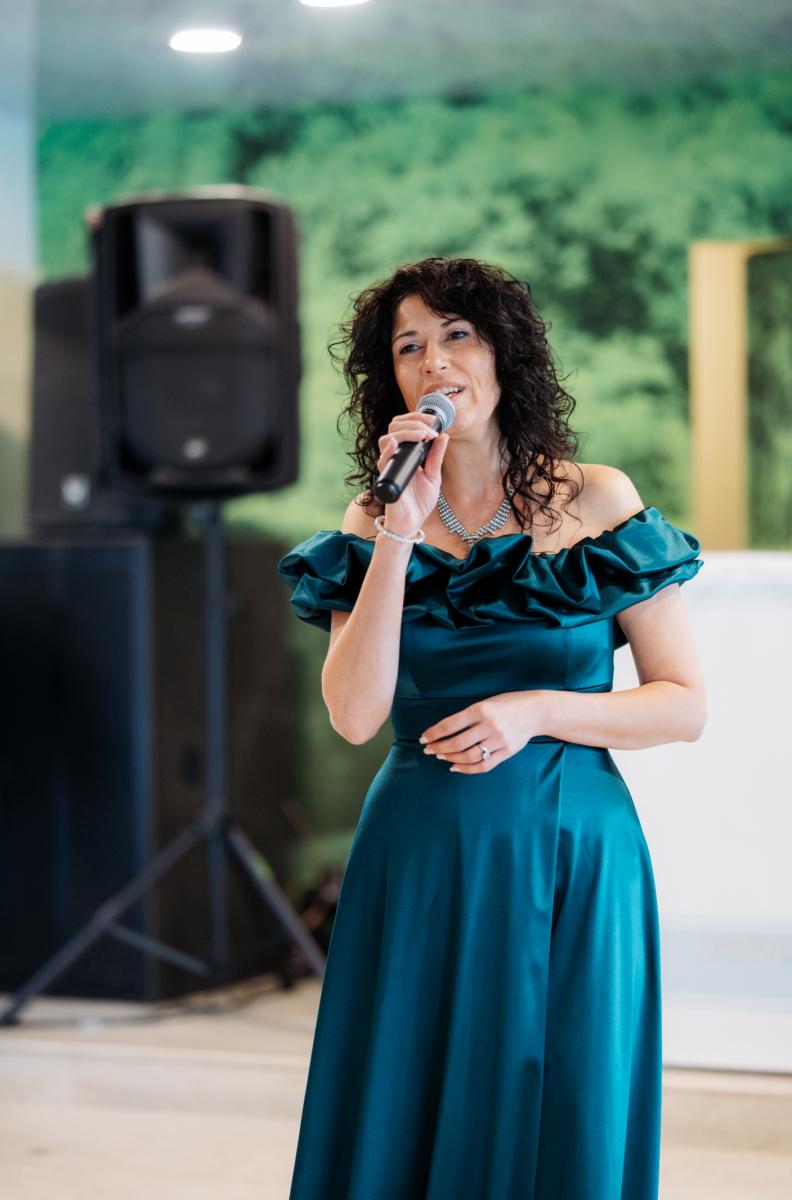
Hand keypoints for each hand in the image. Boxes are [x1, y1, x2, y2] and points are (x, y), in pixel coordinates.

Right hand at [375, 411, 448, 534]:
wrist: (412, 523)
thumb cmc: (419, 501)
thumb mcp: (433, 475)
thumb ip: (436, 456)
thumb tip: (444, 435)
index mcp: (406, 454)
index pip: (404, 426)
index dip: (417, 419)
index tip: (434, 421)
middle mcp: (395, 457)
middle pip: (394, 427)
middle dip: (413, 422)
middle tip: (430, 427)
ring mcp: (389, 467)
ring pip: (386, 439)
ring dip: (405, 432)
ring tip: (423, 435)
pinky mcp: (387, 479)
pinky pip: (382, 461)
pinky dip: (388, 450)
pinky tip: (396, 444)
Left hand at [419, 691, 546, 772]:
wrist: (536, 712)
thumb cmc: (507, 704)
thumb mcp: (486, 703)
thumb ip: (468, 717)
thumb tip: (444, 732)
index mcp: (481, 710)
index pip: (450, 725)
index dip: (434, 733)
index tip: (424, 738)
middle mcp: (489, 726)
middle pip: (457, 743)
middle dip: (439, 747)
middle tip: (429, 749)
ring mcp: (499, 741)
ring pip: (468, 756)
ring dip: (450, 758)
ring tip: (441, 756)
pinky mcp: (506, 753)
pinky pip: (483, 766)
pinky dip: (467, 769)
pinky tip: (455, 767)